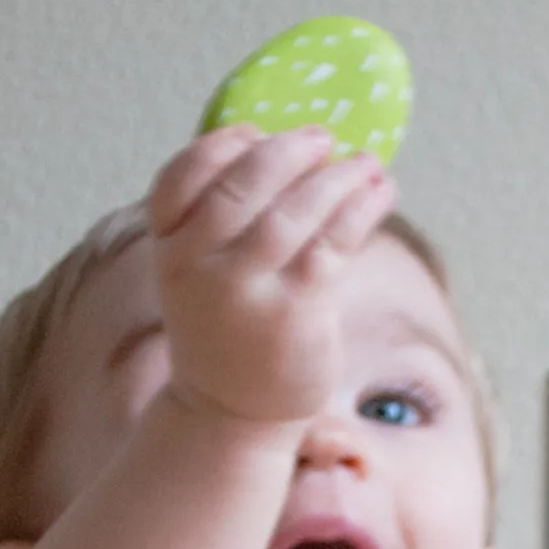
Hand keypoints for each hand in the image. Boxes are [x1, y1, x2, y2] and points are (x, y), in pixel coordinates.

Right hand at [148, 124, 394, 431]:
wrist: (231, 414)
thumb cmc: (226, 329)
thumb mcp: (203, 272)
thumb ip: (224, 220)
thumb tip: (296, 148)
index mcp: (168, 249)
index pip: (180, 178)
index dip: (221, 146)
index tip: (255, 134)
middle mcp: (197, 267)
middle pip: (241, 184)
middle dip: (288, 151)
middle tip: (323, 139)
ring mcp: (243, 290)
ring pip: (293, 211)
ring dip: (336, 177)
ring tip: (365, 164)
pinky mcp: (293, 311)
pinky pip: (331, 241)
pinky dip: (361, 207)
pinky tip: (380, 192)